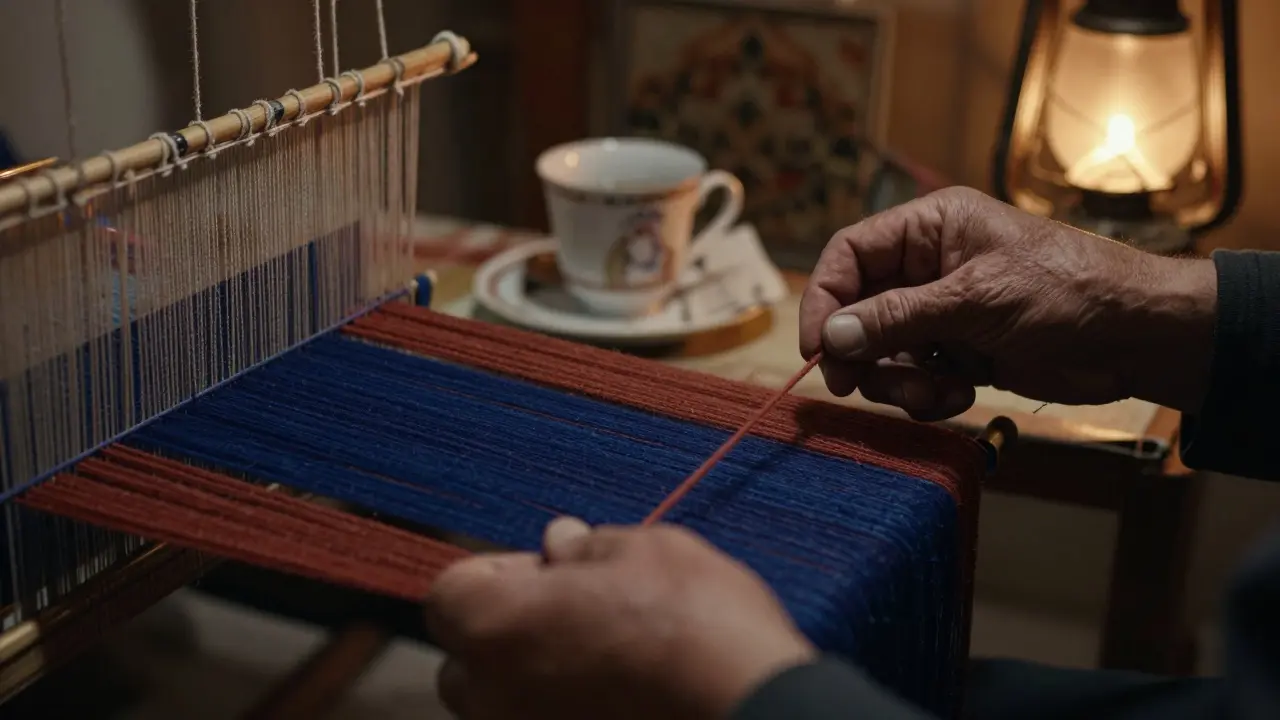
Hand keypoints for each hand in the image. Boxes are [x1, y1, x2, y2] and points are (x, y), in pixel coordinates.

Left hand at [424, 518, 814, 719]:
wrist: (751, 710)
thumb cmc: (694, 625)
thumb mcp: (644, 550)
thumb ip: (586, 549)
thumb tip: (561, 543)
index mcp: (495, 629)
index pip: (449, 594)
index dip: (499, 570)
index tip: (549, 565)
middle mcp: (494, 698)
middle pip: (469, 660)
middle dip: (512, 630)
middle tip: (580, 607)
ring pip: (508, 703)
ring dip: (542, 673)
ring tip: (612, 651)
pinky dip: (571, 708)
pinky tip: (627, 688)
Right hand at [799, 187, 1218, 419]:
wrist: (1137, 338)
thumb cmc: (1066, 292)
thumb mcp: (975, 299)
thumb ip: (897, 317)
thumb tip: (830, 335)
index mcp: (931, 228)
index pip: (850, 255)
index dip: (824, 298)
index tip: (816, 347)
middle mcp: (929, 267)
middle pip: (859, 309)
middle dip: (860, 351)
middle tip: (857, 385)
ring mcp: (944, 312)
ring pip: (883, 351)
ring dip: (897, 380)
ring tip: (934, 390)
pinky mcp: (961, 352)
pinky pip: (916, 376)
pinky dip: (928, 393)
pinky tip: (961, 392)